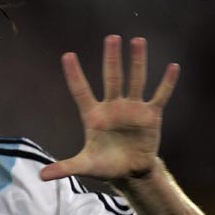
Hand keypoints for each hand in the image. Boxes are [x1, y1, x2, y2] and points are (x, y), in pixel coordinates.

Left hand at [40, 35, 179, 183]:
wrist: (130, 172)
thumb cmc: (104, 165)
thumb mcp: (84, 166)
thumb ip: (64, 167)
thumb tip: (42, 177)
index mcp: (93, 116)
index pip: (81, 91)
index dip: (74, 74)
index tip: (67, 55)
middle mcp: (112, 107)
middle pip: (111, 78)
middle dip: (111, 59)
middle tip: (111, 38)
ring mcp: (132, 109)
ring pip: (135, 80)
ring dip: (137, 62)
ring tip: (137, 40)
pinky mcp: (150, 115)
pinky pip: (159, 96)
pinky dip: (166, 83)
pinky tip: (172, 67)